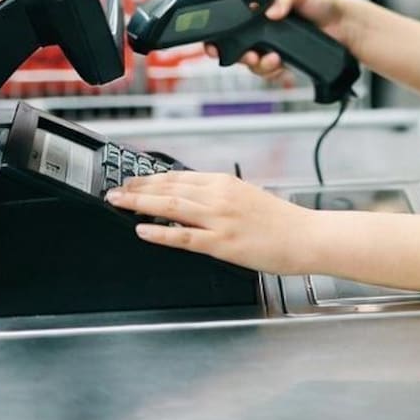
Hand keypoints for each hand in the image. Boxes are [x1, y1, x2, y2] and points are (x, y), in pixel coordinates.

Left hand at [106, 171, 314, 273]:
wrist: (306, 236)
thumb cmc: (280, 220)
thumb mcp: (247, 196)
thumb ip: (219, 195)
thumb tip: (192, 198)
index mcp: (224, 182)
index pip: (178, 177)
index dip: (149, 178)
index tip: (131, 180)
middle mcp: (219, 196)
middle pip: (169, 188)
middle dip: (137, 188)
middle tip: (114, 190)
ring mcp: (220, 220)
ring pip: (171, 207)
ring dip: (140, 204)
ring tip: (119, 204)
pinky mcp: (222, 243)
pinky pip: (184, 237)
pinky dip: (160, 233)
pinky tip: (143, 230)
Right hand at [205, 0, 351, 88]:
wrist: (345, 26)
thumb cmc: (322, 3)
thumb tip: (270, 11)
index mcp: (260, 11)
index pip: (233, 24)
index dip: (220, 35)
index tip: (214, 43)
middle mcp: (262, 31)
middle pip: (237, 48)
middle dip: (236, 55)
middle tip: (247, 56)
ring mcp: (272, 48)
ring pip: (252, 63)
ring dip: (257, 64)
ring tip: (271, 59)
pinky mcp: (284, 63)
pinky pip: (269, 73)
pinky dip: (271, 71)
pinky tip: (280, 64)